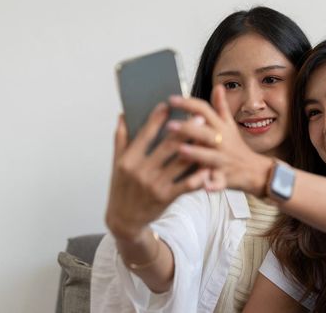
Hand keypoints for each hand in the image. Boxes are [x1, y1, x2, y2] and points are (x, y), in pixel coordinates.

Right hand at [105, 104, 210, 242]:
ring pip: (181, 162)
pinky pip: (187, 183)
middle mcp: (141, 171)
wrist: (124, 220)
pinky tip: (208, 165)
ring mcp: (155, 185)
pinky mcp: (166, 197)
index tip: (169, 104)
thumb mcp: (116, 164)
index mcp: (128, 160)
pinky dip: (199, 174)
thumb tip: (123, 115)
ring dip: (197, 149)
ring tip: (209, 137)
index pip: (145, 134)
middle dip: (186, 130)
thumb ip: (121, 139)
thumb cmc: (121, 188)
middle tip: (200, 117)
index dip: (157, 118)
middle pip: (167, 146)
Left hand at [167, 86, 273, 195]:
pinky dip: (214, 185)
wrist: (255, 171)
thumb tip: (218, 86)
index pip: (204, 111)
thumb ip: (221, 107)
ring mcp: (224, 160)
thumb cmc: (236, 147)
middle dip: (188, 129)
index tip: (171, 99)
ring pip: (210, 157)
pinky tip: (206, 186)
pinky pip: (219, 182)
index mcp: (220, 128)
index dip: (189, 104)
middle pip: (205, 132)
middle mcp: (222, 142)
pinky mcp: (226, 178)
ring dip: (197, 154)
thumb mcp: (229, 126)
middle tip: (169, 125)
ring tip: (181, 150)